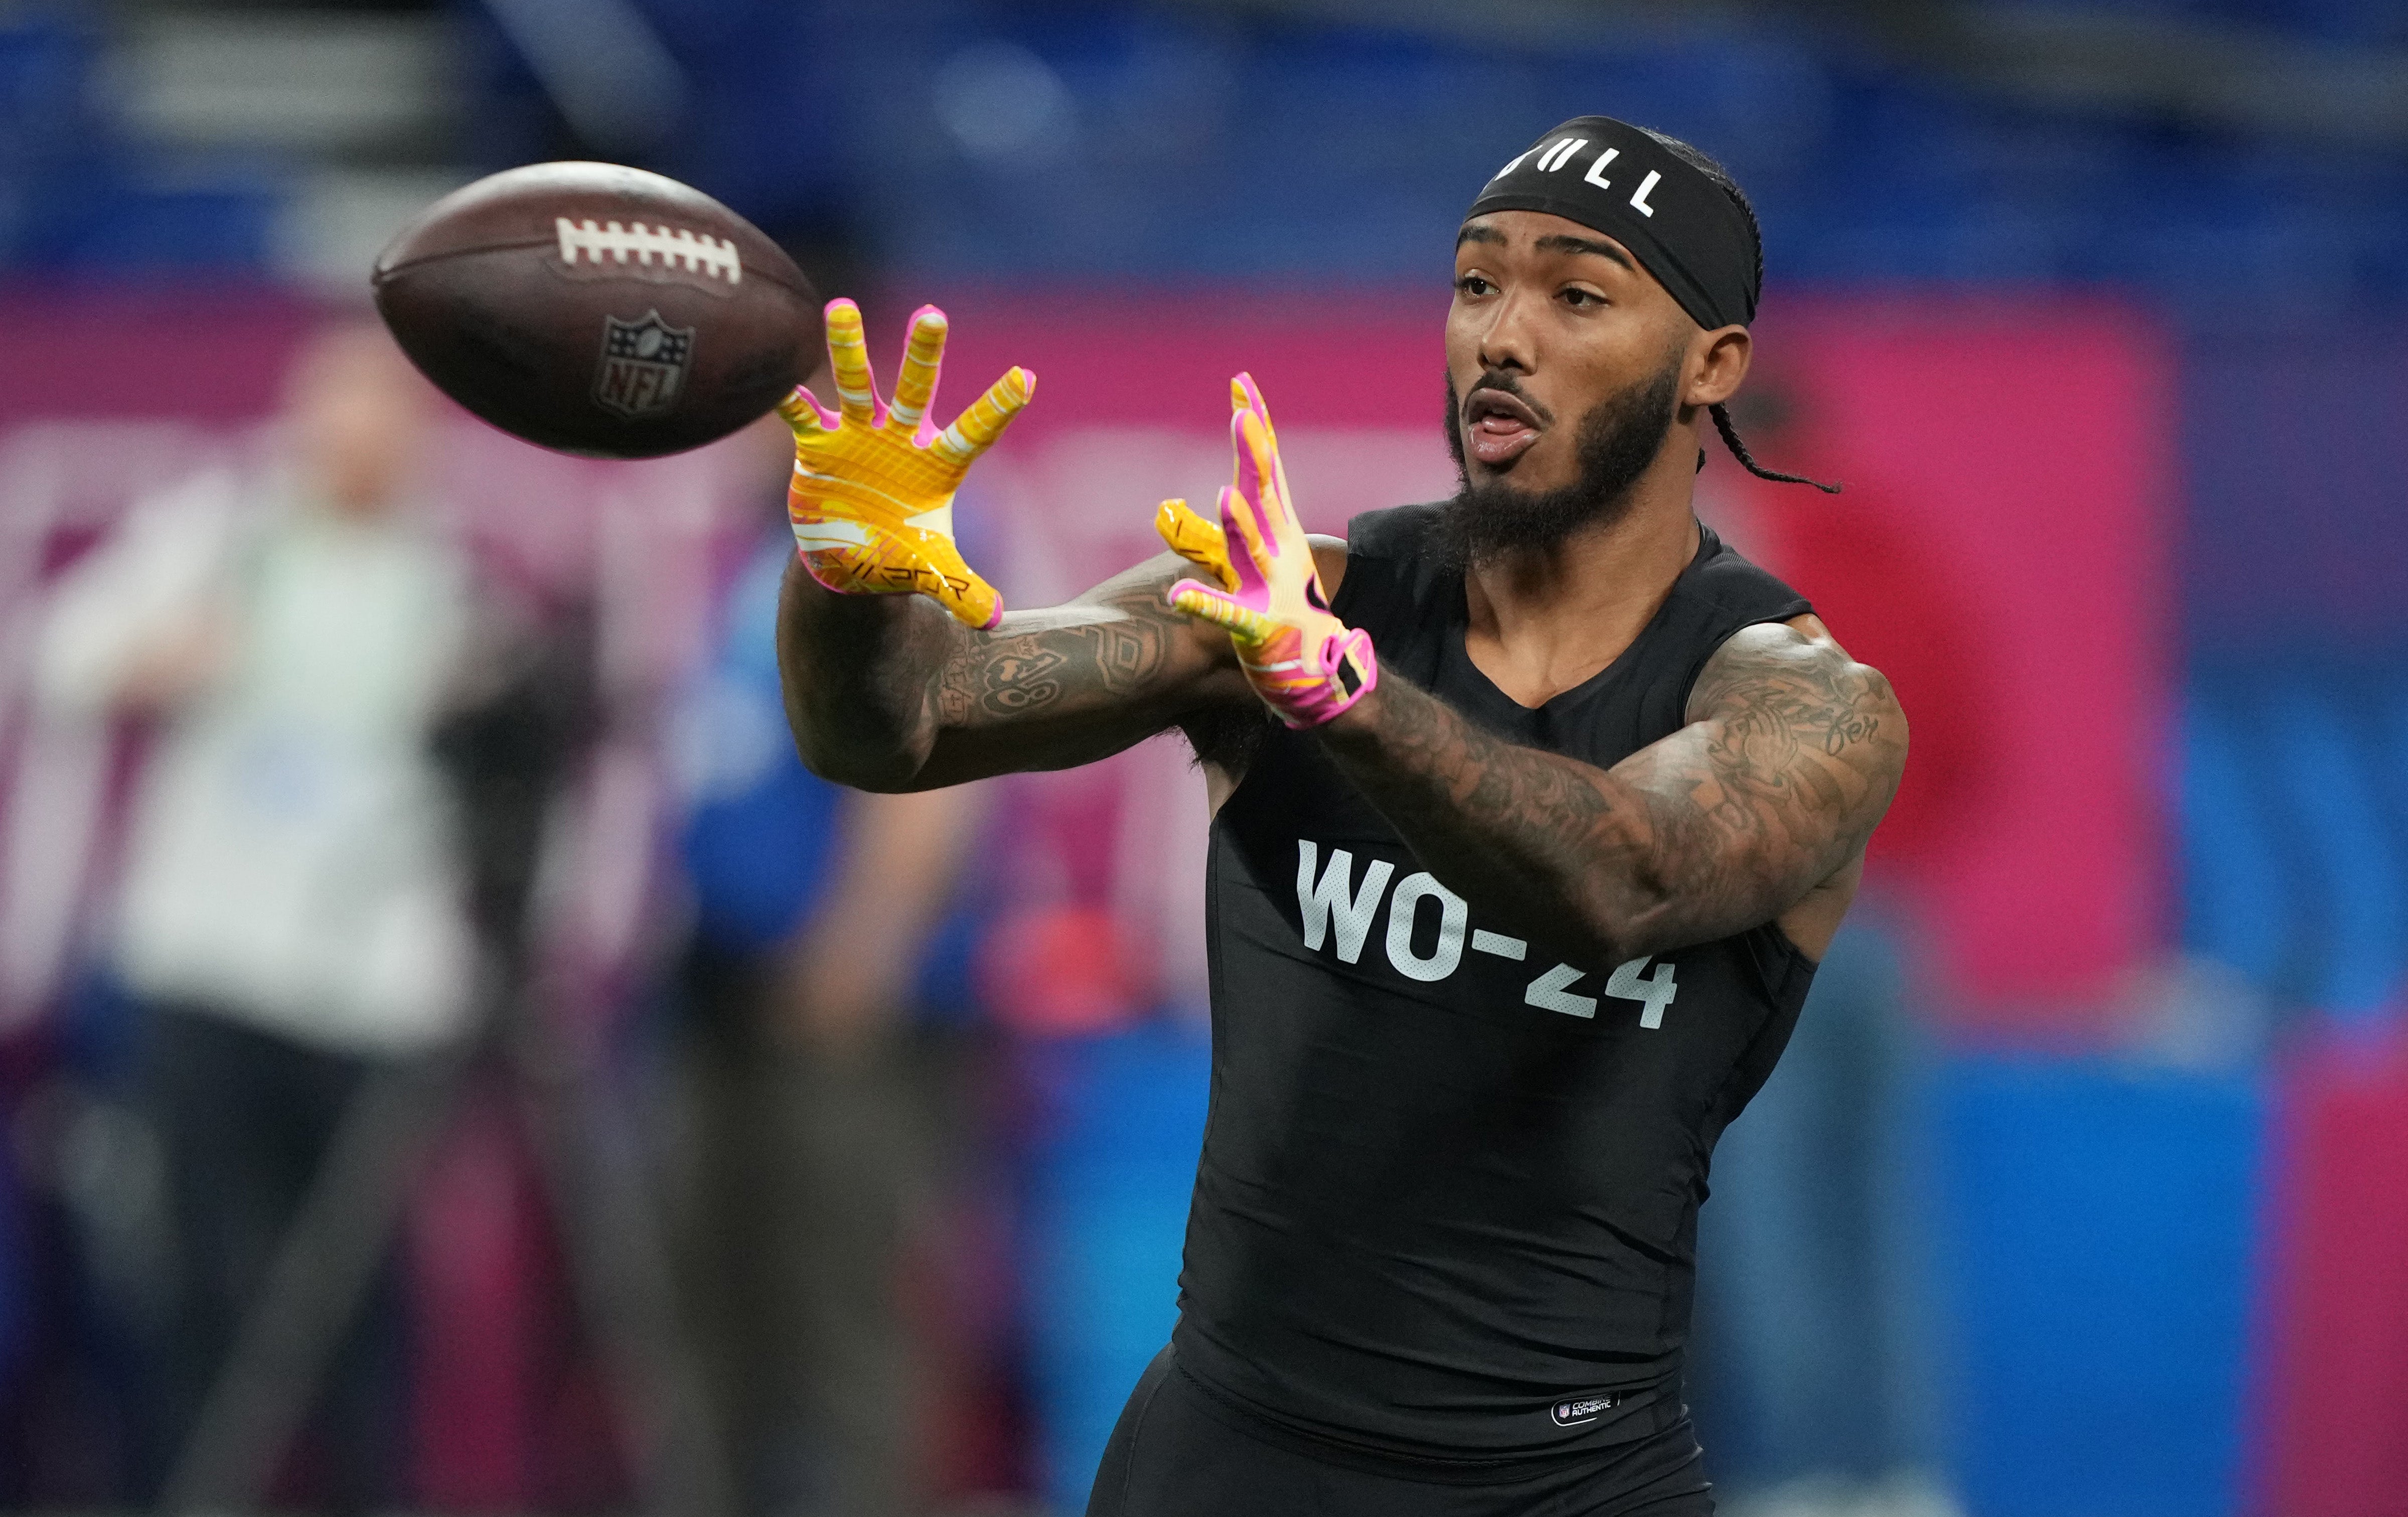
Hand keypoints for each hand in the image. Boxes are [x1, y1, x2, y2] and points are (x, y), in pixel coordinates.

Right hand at [780, 299, 1032, 629]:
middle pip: (914, 390)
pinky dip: (790, 401)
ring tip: (841, 307)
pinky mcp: (818, 448)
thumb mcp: (931, 574)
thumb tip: (995, 621)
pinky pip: (802, 417)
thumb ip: (960, 590)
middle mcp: (899, 441)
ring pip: (855, 385)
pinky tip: (778, 378)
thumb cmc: (898, 557)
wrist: (849, 561)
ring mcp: (857, 439)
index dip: (997, 408)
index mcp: (936, 466)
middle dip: (923, 354)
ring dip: (847, 349)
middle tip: (933, 314)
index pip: (973, 433)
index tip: (1027, 378)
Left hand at [1161, 374, 1376, 727]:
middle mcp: (1278, 552)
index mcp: (1279, 531)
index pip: (1266, 468)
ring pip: (1250, 551)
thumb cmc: (1286, 611)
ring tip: (1222, 497)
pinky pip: (1228, 616)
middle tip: (1243, 418)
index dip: (1256, 425)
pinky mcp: (1259, 630)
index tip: (1241, 382)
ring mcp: (1271, 589)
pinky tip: (1178, 597)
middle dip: (1255, 456)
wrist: (1323, 673)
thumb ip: (1229, 527)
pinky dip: (1205, 605)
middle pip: (1264, 497)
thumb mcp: (1261, 560)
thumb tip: (1203, 493)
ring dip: (1238, 526)